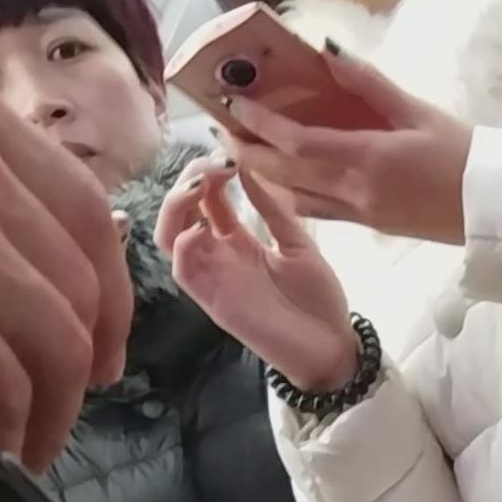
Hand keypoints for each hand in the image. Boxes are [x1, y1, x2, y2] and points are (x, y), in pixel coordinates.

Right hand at [158, 159, 356, 393]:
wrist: (334, 347)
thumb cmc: (318, 300)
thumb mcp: (298, 243)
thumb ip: (272, 210)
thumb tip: (249, 168)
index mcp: (239, 241)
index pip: (206, 199)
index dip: (208, 172)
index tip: (229, 154)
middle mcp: (218, 256)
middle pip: (179, 212)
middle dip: (187, 180)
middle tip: (213, 164)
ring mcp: (212, 277)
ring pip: (168, 236)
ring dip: (176, 205)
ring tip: (201, 185)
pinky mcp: (213, 301)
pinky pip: (181, 269)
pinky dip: (183, 243)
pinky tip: (203, 226)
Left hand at [222, 51, 470, 245]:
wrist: (492, 209)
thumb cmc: (463, 156)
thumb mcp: (417, 111)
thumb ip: (368, 83)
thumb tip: (325, 51)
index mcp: (367, 160)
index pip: (297, 143)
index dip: (259, 125)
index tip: (233, 104)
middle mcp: (355, 192)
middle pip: (283, 174)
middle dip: (248, 151)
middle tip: (223, 128)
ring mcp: (359, 214)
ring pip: (294, 198)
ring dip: (263, 176)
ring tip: (244, 150)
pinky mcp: (367, 225)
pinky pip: (317, 211)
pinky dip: (290, 194)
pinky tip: (282, 179)